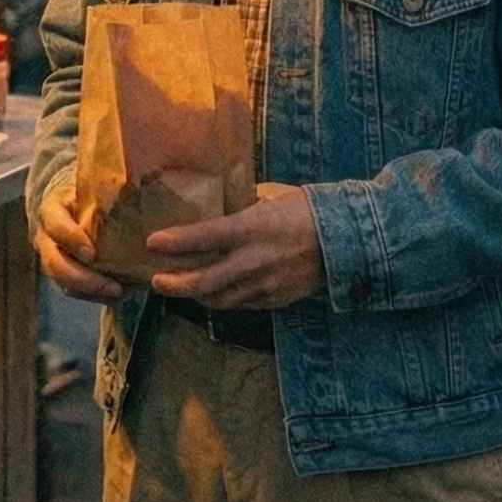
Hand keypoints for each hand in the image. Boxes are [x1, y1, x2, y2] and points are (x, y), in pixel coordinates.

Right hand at [35, 180, 126, 302]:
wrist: (78, 206)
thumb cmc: (92, 195)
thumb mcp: (96, 190)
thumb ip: (111, 198)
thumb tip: (146, 210)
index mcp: (52, 211)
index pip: (54, 224)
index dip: (71, 239)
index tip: (92, 253)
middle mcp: (47, 238)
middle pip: (54, 263)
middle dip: (82, 278)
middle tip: (113, 286)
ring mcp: (53, 260)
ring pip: (64, 283)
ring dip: (93, 293)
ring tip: (120, 293)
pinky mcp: (65, 277)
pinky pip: (78, 292)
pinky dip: (98, 296)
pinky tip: (120, 293)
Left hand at [145, 183, 324, 310]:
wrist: (350, 241)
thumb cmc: (308, 209)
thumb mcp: (273, 195)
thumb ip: (244, 203)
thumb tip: (221, 201)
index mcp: (252, 227)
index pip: (204, 237)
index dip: (175, 242)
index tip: (152, 242)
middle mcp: (254, 260)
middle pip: (204, 282)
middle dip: (175, 285)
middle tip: (156, 281)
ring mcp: (265, 285)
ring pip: (220, 300)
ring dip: (196, 296)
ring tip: (181, 288)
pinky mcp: (276, 300)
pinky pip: (242, 305)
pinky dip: (224, 300)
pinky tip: (216, 293)